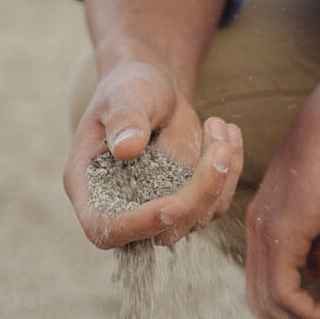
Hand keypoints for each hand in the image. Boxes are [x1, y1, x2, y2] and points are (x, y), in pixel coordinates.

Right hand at [64, 61, 243, 247]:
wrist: (153, 90)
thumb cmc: (129, 89)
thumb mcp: (124, 95)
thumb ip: (124, 119)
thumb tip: (127, 148)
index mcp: (88, 187)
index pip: (105, 227)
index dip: (138, 225)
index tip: (174, 204)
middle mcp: (121, 207)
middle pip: (162, 229)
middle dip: (198, 193)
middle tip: (220, 147)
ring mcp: (157, 209)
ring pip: (197, 218)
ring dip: (220, 176)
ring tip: (218, 124)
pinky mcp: (188, 203)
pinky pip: (217, 203)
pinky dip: (230, 171)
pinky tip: (227, 133)